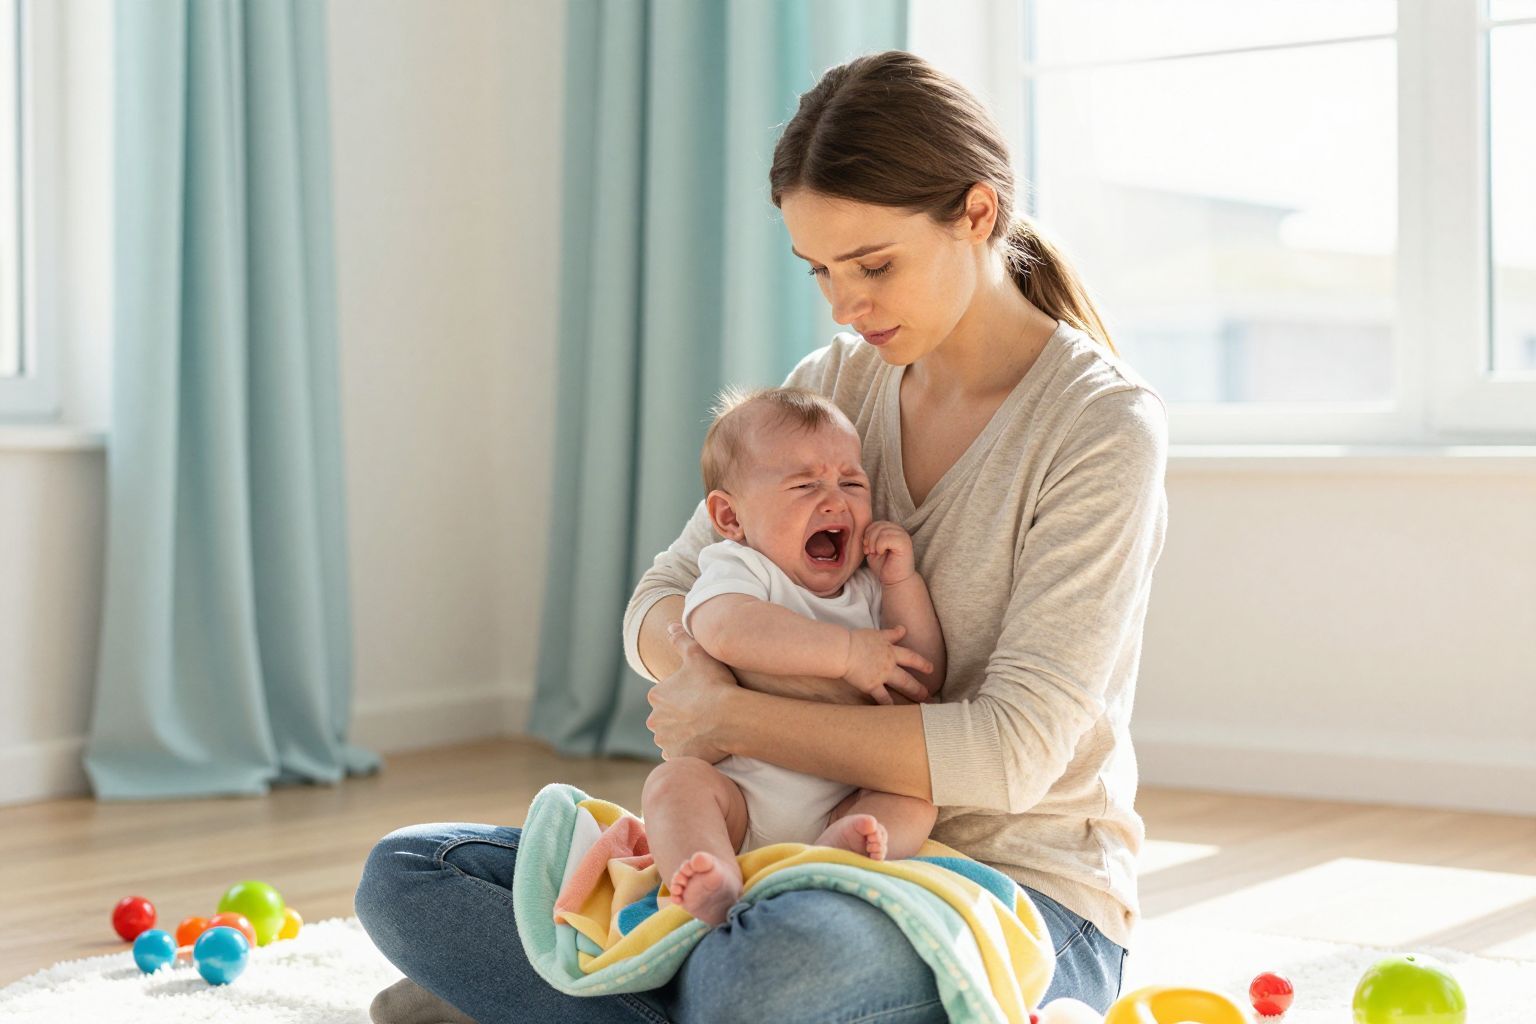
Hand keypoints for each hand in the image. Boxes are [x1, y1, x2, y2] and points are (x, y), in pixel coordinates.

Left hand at [645, 624, 735, 762]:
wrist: (728, 719)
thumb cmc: (714, 684)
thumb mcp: (697, 654)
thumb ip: (681, 639)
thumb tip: (669, 626)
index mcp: (656, 695)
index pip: (666, 695)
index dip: (684, 694)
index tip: (701, 694)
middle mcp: (654, 720)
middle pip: (666, 717)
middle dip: (680, 716)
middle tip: (704, 712)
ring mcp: (665, 741)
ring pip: (672, 736)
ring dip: (683, 734)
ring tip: (706, 728)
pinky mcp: (677, 757)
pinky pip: (680, 754)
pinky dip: (689, 750)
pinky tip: (704, 743)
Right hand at [841, 625, 932, 704]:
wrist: (844, 650)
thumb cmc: (856, 640)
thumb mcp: (876, 634)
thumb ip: (891, 633)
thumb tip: (903, 628)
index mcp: (891, 650)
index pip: (910, 656)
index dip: (922, 663)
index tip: (931, 669)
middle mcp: (890, 663)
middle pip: (909, 674)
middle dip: (920, 684)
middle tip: (929, 693)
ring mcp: (882, 675)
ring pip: (903, 684)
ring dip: (914, 693)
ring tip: (922, 701)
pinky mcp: (872, 685)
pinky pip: (883, 698)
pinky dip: (889, 705)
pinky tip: (895, 711)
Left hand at [862, 521, 915, 585]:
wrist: (895, 581)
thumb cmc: (884, 566)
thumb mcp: (872, 548)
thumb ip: (870, 537)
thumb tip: (861, 529)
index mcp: (892, 530)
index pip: (875, 523)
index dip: (867, 534)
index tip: (866, 548)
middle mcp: (899, 530)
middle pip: (878, 525)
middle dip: (869, 538)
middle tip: (869, 551)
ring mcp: (903, 536)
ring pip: (881, 531)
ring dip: (873, 543)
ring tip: (875, 553)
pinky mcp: (904, 543)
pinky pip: (886, 538)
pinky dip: (879, 546)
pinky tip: (882, 553)